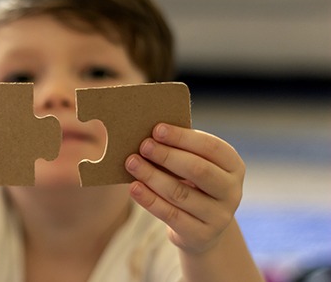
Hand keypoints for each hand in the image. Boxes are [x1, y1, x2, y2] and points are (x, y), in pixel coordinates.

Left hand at [125, 123, 244, 253]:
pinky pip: (170, 215)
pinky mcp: (201, 234)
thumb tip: (150, 135)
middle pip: (198, 170)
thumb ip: (181, 150)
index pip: (211, 147)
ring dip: (152, 176)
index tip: (157, 129)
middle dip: (167, 155)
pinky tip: (134, 187)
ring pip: (180, 193)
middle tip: (143, 145)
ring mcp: (219, 216)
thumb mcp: (196, 166)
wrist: (202, 229)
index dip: (183, 137)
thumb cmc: (193, 185)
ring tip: (132, 163)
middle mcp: (232, 191)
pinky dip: (149, 199)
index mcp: (233, 166)